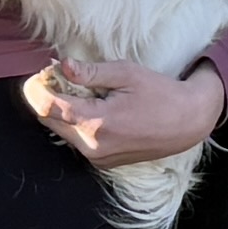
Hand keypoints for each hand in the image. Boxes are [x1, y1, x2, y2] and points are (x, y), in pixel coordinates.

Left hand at [30, 55, 225, 171]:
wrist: (189, 122)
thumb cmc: (161, 94)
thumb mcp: (127, 74)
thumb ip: (91, 72)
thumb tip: (62, 66)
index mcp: (96, 123)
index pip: (49, 107)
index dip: (38, 88)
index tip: (41, 73)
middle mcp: (92, 146)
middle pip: (50, 121)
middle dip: (49, 98)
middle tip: (59, 77)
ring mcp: (98, 158)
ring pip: (63, 132)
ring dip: (63, 111)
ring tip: (82, 91)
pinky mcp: (104, 162)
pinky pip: (78, 141)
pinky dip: (78, 124)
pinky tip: (95, 108)